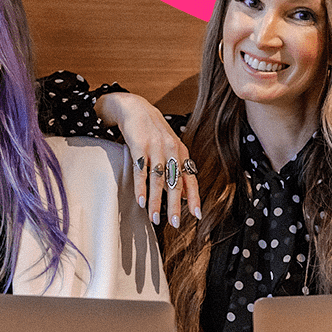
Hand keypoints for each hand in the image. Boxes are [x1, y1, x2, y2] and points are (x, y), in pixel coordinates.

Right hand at [94, 93, 200, 227]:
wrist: (134, 108)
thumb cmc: (152, 132)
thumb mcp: (169, 149)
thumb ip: (177, 171)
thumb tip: (185, 196)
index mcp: (181, 152)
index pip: (190, 178)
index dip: (194, 197)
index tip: (197, 215)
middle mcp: (171, 150)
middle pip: (175, 182)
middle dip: (175, 205)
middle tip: (175, 223)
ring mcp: (155, 147)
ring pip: (158, 179)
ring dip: (156, 201)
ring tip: (154, 218)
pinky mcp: (139, 145)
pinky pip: (140, 170)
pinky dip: (140, 187)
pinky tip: (140, 201)